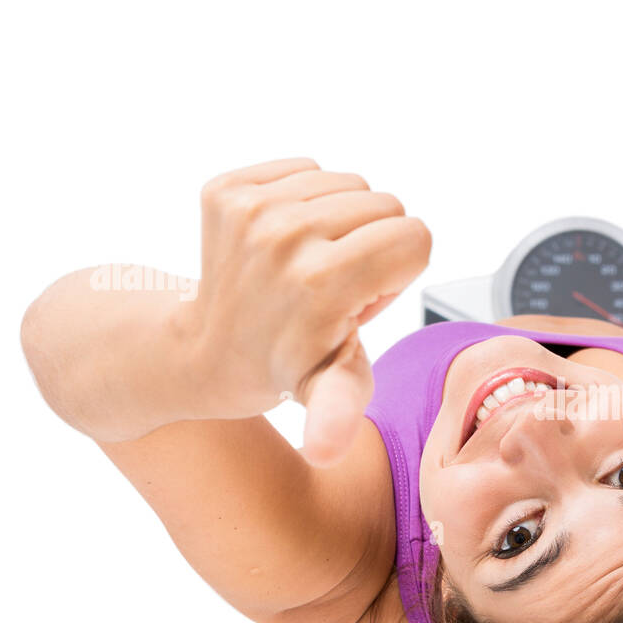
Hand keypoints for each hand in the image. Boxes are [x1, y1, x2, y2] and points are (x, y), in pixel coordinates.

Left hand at [187, 158, 430, 465]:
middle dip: (374, 245)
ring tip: (311, 264)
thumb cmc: (286, 366)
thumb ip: (340, 409)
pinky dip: (306, 200)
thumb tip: (322, 452)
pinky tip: (286, 243)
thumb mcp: (330, 389)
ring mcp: (252, 207)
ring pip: (350, 184)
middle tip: (335, 287)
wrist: (206, 350)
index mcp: (322, 280)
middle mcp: (285, 234)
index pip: (416, 237)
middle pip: (387, 205)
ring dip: (342, 222)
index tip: (360, 304)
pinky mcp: (229, 188)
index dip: (399, 274)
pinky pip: (307, 169)